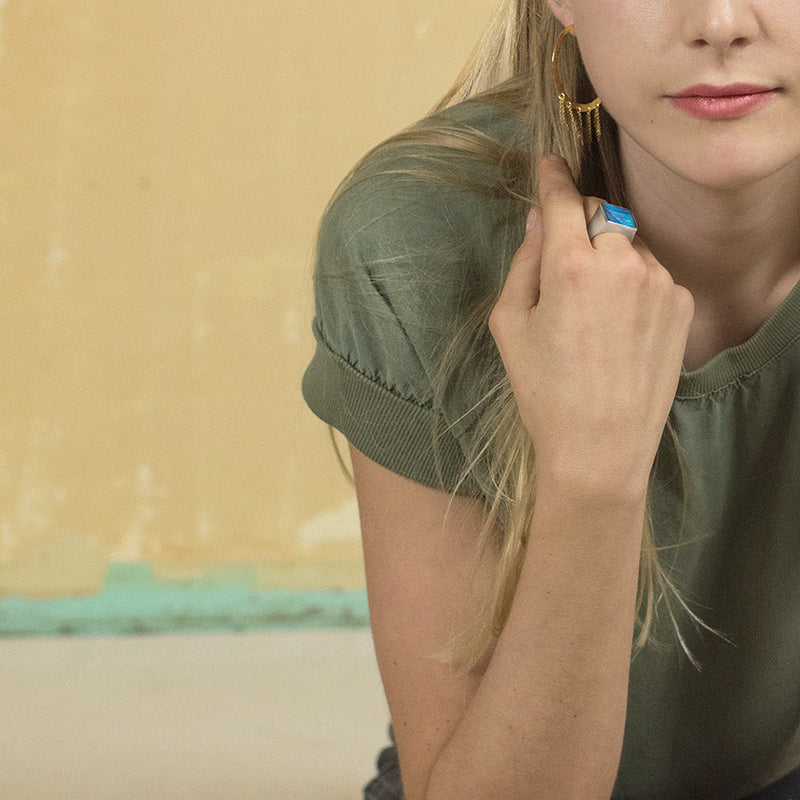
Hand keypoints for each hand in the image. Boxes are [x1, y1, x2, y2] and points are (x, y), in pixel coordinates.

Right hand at [489, 156, 694, 498]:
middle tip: (563, 268)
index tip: (550, 163)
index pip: (562, 200)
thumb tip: (538, 222)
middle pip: (600, 214)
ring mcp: (659, 281)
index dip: (552, 178)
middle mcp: (622, 263)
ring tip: (594, 313)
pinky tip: (620, 328)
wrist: (601, 446)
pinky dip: (634, 284)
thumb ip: (523, 263)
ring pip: (628, 243)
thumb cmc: (545, 391)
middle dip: (580, 226)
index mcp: (571, 266)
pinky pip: (652, 272)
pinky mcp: (681, 302)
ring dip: (610, 257)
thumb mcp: (511, 326)